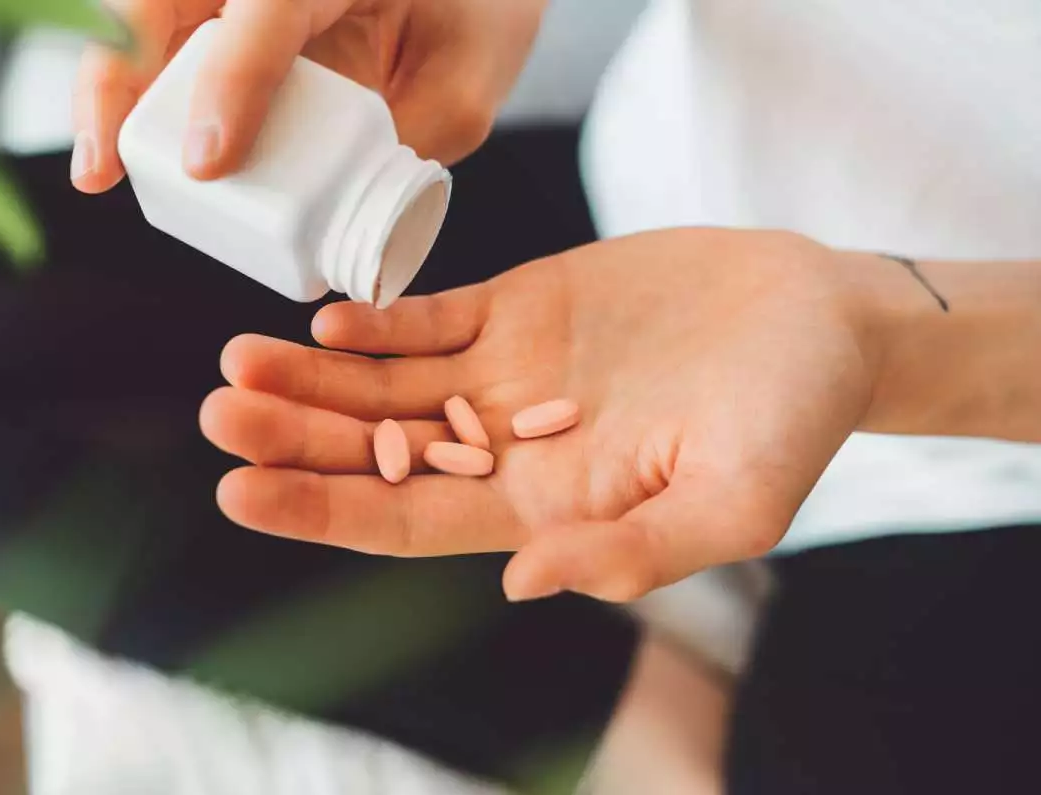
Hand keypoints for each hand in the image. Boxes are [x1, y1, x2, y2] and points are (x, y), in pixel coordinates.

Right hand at [71, 0, 545, 191]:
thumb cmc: (475, 17)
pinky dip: (134, 79)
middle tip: (104, 167)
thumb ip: (403, 142)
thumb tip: (325, 218)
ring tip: (102, 168)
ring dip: (111, 82)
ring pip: (148, 6)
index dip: (231, 82)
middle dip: (118, 73)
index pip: (269, 6)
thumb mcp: (465, 84)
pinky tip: (124, 140)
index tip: (207, 164)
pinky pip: (166, 28)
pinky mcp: (228, 2)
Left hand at [200, 229, 900, 601]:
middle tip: (221, 413)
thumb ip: (632, 552)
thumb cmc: (793, 421)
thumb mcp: (735, 504)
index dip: (322, 511)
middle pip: (375, 452)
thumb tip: (522, 584)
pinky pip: (433, 317)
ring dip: (314, 377)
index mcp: (544, 505)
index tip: (240, 493)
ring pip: (386, 384)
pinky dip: (380, 319)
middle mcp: (508, 444)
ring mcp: (509, 373)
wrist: (820, 321)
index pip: (406, 521)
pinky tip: (328, 318)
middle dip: (295, 438)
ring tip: (239, 360)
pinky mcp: (524, 306)